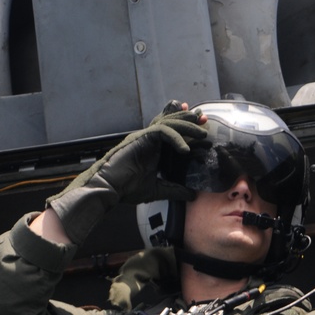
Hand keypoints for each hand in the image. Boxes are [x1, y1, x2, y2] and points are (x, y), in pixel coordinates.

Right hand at [45, 101, 206, 246]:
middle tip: (204, 119)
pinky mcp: (142, 138)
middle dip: (189, 120)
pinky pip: (162, 131)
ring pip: (169, 123)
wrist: (109, 188)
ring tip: (202, 133)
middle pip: (172, 122)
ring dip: (187, 126)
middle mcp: (149, 139)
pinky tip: (185, 149)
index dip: (186, 127)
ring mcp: (145, 137)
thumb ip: (175, 190)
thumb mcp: (158, 190)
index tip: (202, 127)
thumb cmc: (127, 188)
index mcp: (153, 149)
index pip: (172, 132)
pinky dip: (176, 138)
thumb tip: (192, 195)